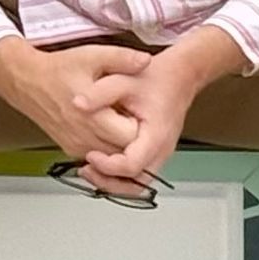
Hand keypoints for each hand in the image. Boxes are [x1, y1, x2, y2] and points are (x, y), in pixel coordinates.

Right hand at [0, 36, 149, 165]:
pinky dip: (108, 147)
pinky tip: (109, 127)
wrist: (27, 81)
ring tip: (124, 121)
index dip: (143, 125)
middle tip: (138, 117)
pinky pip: (98, 157)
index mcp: (92, 116)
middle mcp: (84, 137)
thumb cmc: (58, 69)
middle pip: (124, 152)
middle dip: (135, 137)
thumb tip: (146, 61)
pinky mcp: (71, 150)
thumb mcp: (93, 55)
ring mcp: (76, 147)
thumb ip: (122, 58)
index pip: (131, 137)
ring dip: (122, 144)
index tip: (144, 110)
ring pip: (111, 158)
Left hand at [85, 24, 247, 191]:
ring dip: (114, 183)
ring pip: (138, 184)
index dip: (108, 166)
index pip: (132, 166)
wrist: (181, 74)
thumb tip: (77, 104)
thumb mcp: (124, 79)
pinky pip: (139, 176)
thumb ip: (100, 92)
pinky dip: (120, 176)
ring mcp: (160, 154)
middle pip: (136, 184)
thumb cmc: (158, 77)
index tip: (90, 154)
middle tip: (86, 169)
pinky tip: (103, 163)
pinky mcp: (155, 153)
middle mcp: (162, 150)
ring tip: (91, 170)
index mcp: (156, 135)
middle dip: (108, 182)